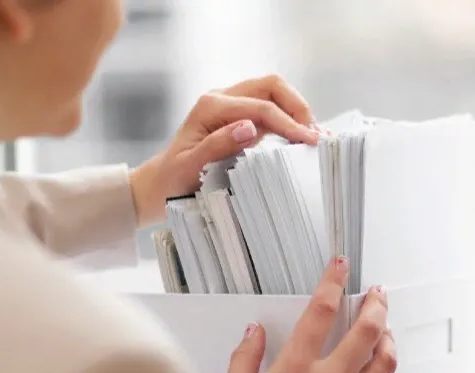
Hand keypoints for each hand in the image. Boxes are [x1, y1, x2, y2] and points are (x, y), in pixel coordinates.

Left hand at [129, 75, 320, 225]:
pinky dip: (289, 119)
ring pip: (274, 93)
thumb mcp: (190, 168)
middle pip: (272, 86)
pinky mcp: (239, 117)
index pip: (261, 107)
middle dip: (298, 107)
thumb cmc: (172, 181)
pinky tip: (301, 138)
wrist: (160, 185)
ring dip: (296, 111)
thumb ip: (218, 145)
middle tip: (315, 136)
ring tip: (314, 137)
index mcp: (211, 107)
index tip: (310, 141)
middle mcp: (221, 98)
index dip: (289, 123)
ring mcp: (231, 105)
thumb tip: (249, 127)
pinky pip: (270, 108)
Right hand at [220, 256, 397, 372]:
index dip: (333, 280)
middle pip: (367, 329)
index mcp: (296, 370)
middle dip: (376, 303)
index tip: (340, 266)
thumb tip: (254, 334)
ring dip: (388, 337)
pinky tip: (378, 368)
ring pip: (385, 359)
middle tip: (377, 293)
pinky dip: (382, 372)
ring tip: (385, 327)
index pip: (321, 310)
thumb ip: (244, 359)